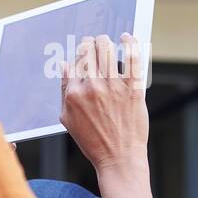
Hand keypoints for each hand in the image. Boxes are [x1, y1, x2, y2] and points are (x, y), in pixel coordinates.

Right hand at [60, 33, 148, 174]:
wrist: (119, 158)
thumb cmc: (94, 141)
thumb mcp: (68, 119)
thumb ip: (64, 91)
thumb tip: (65, 66)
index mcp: (73, 94)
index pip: (74, 63)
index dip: (79, 55)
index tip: (83, 52)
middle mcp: (91, 87)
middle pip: (88, 52)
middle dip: (90, 44)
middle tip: (94, 43)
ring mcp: (113, 87)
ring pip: (106, 49)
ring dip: (105, 41)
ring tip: (106, 40)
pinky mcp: (132, 89)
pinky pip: (131, 58)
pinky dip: (129, 43)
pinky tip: (126, 38)